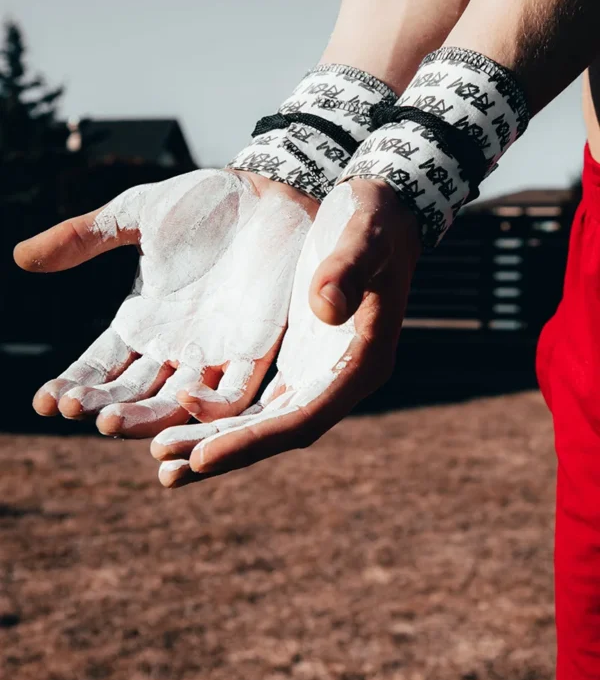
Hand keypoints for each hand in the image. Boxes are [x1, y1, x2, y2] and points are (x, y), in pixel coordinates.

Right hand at [15, 169, 315, 437]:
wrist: (267, 190)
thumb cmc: (203, 202)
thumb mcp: (135, 214)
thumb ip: (84, 237)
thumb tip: (20, 258)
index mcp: (142, 321)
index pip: (99, 367)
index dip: (73, 385)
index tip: (45, 400)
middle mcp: (174, 347)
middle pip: (130, 394)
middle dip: (101, 406)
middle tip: (73, 409)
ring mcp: (214, 352)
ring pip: (175, 404)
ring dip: (144, 419)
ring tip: (109, 421)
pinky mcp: (256, 349)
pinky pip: (233, 393)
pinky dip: (209, 406)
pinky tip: (182, 400)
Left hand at [151, 178, 420, 486]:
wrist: (380, 212)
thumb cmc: (375, 222)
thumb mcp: (365, 237)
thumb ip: (346, 269)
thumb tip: (324, 307)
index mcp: (360, 362)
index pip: (302, 419)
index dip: (252, 442)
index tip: (200, 457)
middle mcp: (338, 378)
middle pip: (276, 432)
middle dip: (222, 449)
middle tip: (165, 467)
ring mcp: (318, 370)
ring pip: (263, 419)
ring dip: (215, 436)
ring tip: (160, 454)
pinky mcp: (300, 357)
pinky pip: (259, 395)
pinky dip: (224, 409)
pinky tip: (183, 409)